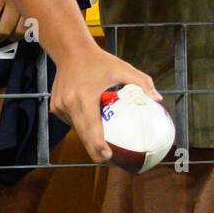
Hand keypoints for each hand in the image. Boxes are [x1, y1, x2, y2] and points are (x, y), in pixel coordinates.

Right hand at [50, 49, 162, 164]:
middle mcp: (68, 104)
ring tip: (102, 147)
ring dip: (88, 138)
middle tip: (109, 161)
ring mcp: (60, 106)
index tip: (108, 157)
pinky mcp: (55, 106)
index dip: (98, 146)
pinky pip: (71, 121)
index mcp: (84, 97)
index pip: (91, 127)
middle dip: (94, 151)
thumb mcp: (123, 68)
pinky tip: (92, 125)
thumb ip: (142, 83)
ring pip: (76, 129)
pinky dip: (81, 124)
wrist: (70, 51)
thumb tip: (158, 100)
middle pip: (82, 135)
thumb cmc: (99, 60)